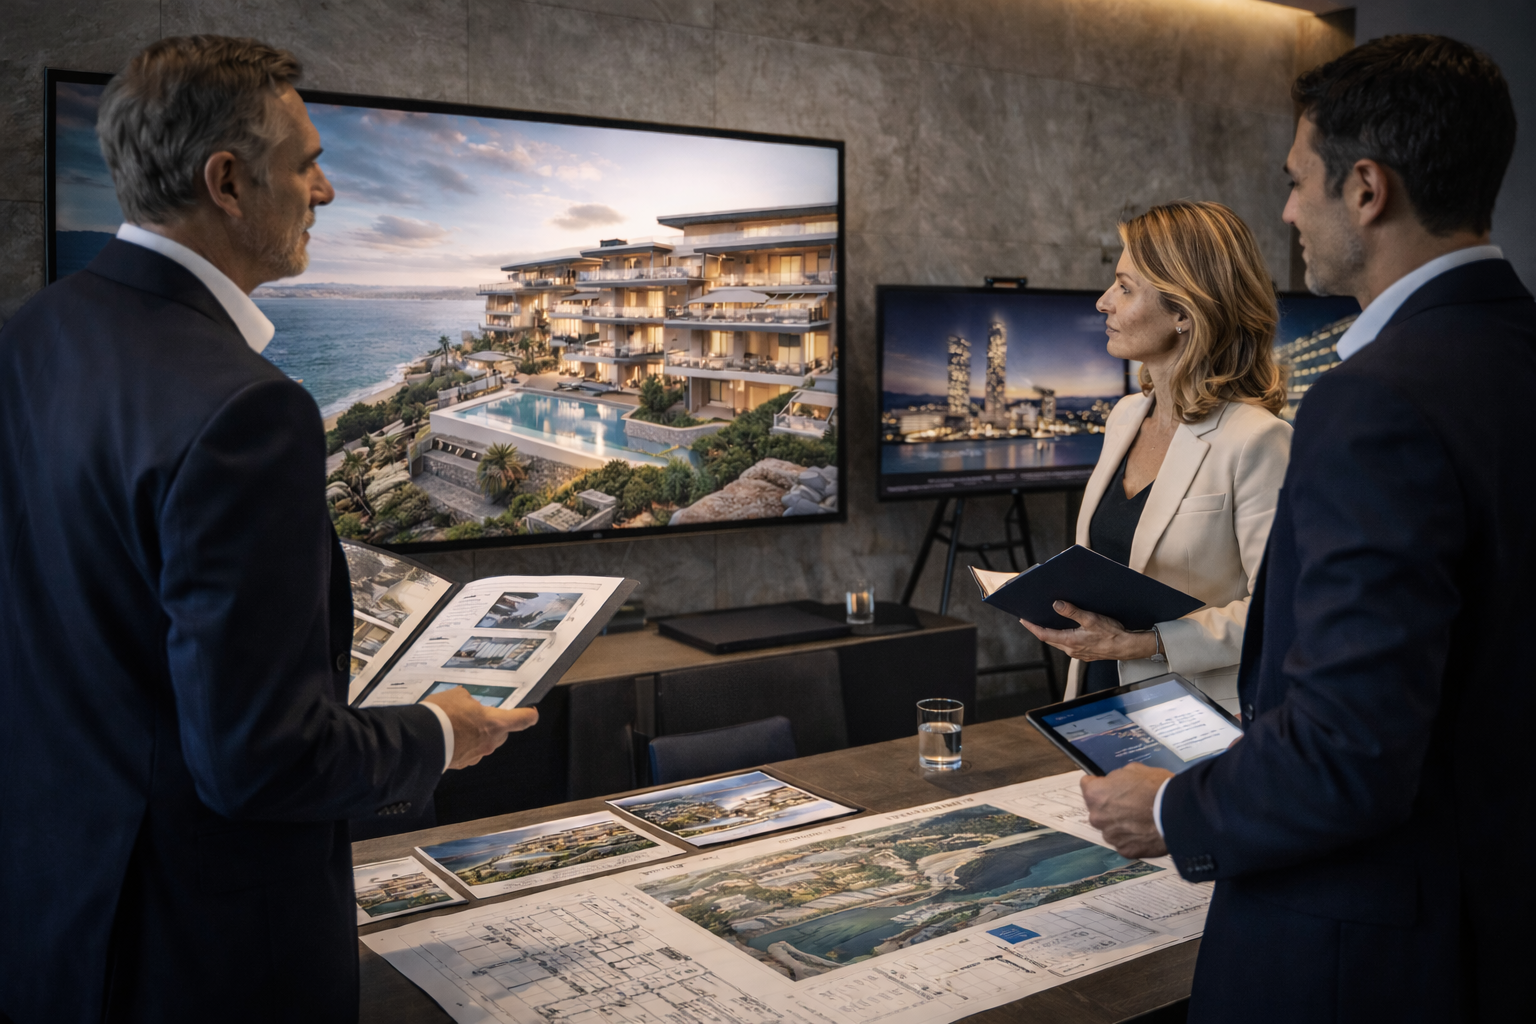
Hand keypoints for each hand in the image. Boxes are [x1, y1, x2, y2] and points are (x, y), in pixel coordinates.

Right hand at [423, 686, 538, 769]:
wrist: (421, 741)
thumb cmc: (443, 714)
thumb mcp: (458, 696)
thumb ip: (469, 700)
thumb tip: (469, 706)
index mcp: (495, 723)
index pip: (522, 720)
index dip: (529, 715)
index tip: (531, 712)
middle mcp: (490, 742)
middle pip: (502, 733)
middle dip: (494, 724)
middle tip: (479, 715)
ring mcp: (476, 755)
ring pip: (485, 743)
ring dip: (477, 735)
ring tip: (458, 725)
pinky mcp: (462, 764)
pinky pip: (469, 752)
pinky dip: (464, 745)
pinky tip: (450, 737)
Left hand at [1019, 600, 1157, 661]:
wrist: (1127, 647)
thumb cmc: (1112, 634)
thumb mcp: (1091, 619)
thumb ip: (1072, 612)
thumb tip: (1056, 605)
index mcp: (1070, 641)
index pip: (1044, 635)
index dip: (1032, 627)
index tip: (1024, 620)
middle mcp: (1072, 650)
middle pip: (1049, 639)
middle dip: (1039, 629)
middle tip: (1031, 619)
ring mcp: (1078, 653)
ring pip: (1059, 643)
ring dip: (1052, 634)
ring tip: (1047, 623)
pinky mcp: (1086, 654)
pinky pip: (1069, 645)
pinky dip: (1063, 637)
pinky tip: (1066, 631)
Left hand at [1081, 762, 1171, 858]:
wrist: (1178, 812)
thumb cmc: (1155, 786)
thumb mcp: (1133, 770)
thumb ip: (1116, 779)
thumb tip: (1114, 785)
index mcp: (1095, 794)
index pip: (1087, 786)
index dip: (1101, 784)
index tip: (1112, 787)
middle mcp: (1097, 817)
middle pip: (1099, 810)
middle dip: (1110, 807)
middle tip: (1131, 804)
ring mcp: (1110, 836)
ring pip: (1111, 828)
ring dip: (1121, 824)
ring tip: (1142, 820)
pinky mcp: (1125, 851)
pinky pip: (1125, 842)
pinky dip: (1133, 838)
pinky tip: (1146, 832)